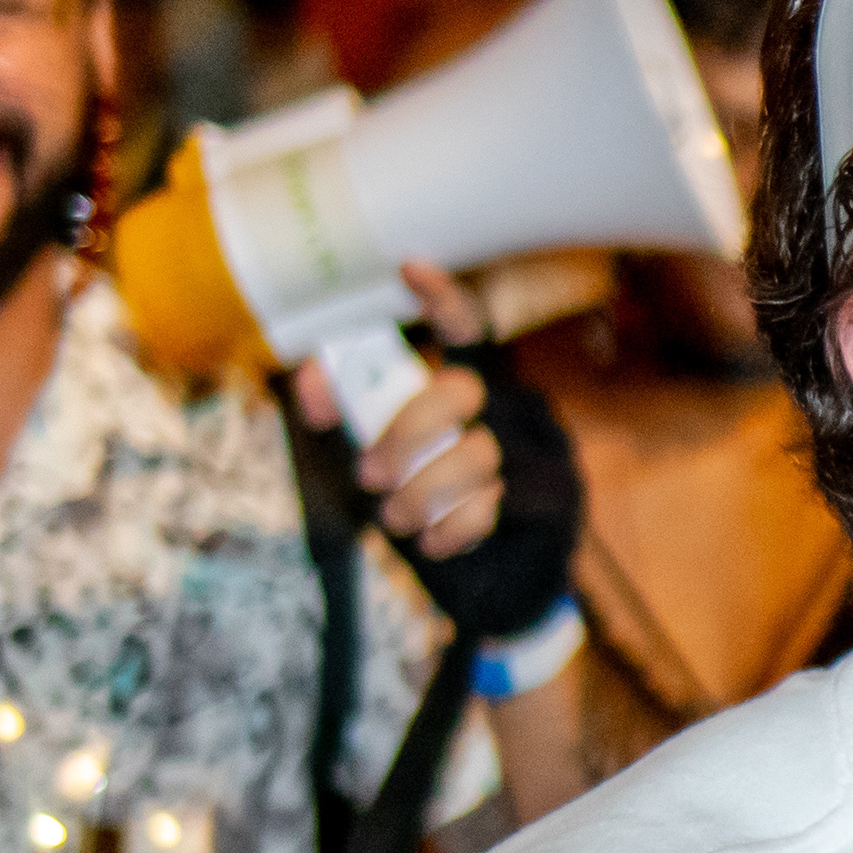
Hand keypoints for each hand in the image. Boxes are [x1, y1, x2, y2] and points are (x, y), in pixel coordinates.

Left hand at [290, 266, 506, 560]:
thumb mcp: (382, 454)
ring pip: (477, 454)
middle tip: (367, 473)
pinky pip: (492, 507)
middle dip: (405, 431)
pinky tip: (431, 541)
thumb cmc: (432, 504)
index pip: (465, 329)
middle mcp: (507, 409)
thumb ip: (346, 413)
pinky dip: (451, 529)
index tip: (408, 269)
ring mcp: (530, 454)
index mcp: (469, 388)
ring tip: (392, 520)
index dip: (442, 298)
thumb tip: (312, 380)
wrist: (497, 583)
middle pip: (461, 390)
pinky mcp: (541, 502)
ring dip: (419, 493)